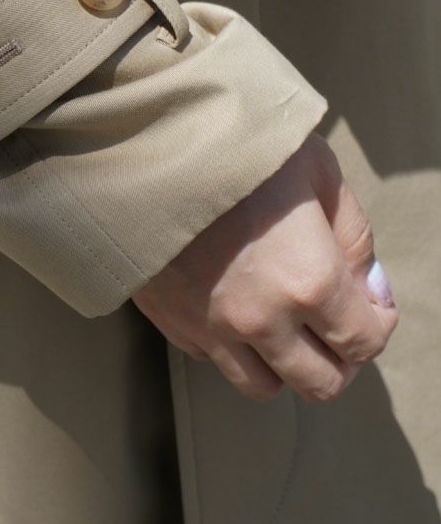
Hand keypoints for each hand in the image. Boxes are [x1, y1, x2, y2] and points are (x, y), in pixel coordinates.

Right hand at [131, 134, 398, 402]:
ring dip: (283, 363)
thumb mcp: (316, 170)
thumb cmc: (237, 143)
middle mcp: (262, 318)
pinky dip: (230, 345)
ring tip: (283, 324)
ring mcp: (210, 326)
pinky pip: (211, 358)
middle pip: (320, 383)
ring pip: (261, 386)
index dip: (377, 324)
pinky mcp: (170, 320)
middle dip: (339, 359)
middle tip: (335, 324)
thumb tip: (366, 287)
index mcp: (309, 279)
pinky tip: (232, 302)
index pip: (363, 342)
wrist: (145, 137)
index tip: (371, 301)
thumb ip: (352, 236)